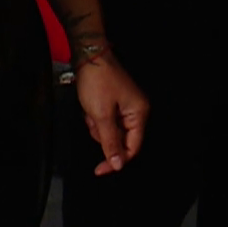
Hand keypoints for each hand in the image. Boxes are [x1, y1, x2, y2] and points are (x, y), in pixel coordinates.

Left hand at [73, 53, 148, 175]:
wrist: (88, 57)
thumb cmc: (98, 80)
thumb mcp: (102, 115)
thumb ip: (111, 142)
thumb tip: (118, 164)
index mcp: (139, 113)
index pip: (132, 148)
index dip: (116, 161)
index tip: (100, 169)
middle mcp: (136, 110)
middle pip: (120, 140)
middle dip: (102, 134)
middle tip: (93, 120)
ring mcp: (125, 106)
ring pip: (110, 132)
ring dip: (97, 126)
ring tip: (91, 110)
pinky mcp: (116, 103)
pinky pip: (106, 121)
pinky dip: (95, 118)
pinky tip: (90, 107)